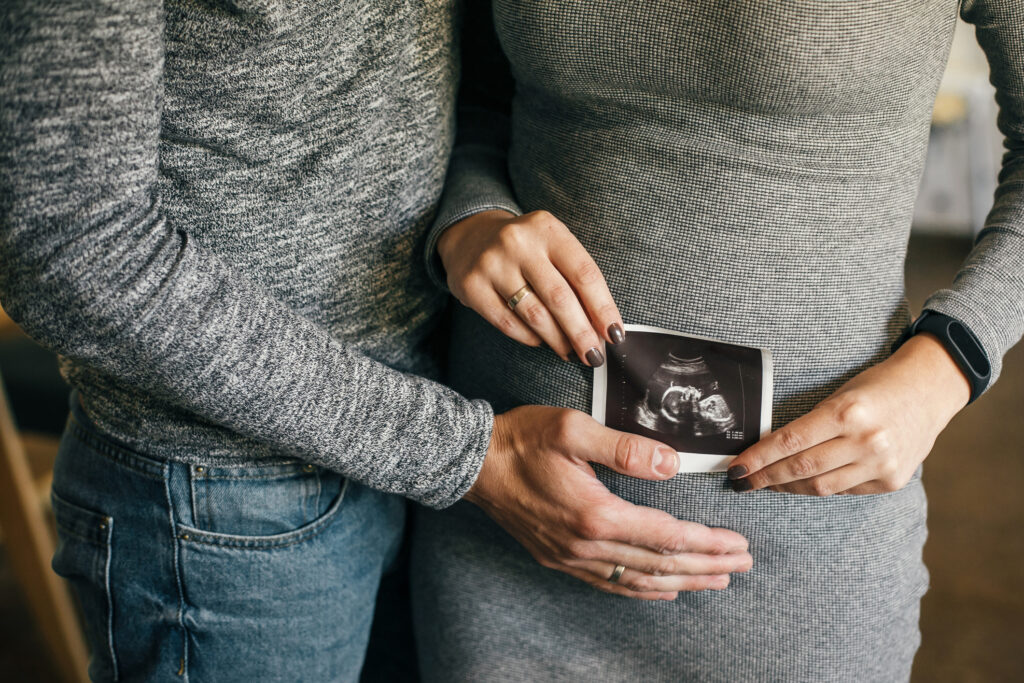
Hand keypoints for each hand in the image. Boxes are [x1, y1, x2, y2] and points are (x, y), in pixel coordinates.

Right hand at [437, 209, 623, 365]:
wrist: (471, 237)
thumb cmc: (526, 249)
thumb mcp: (552, 246)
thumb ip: (574, 278)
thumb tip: (601, 327)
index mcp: (547, 229)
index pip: (584, 273)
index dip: (603, 308)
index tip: (615, 334)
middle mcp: (518, 243)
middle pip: (560, 298)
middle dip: (582, 333)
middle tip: (594, 356)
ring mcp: (492, 264)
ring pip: (534, 315)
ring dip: (558, 340)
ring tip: (570, 353)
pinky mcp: (472, 286)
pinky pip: (508, 323)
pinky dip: (530, 338)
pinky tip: (541, 341)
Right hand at [467, 405, 752, 599]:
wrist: (475, 463)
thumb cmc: (523, 440)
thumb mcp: (574, 430)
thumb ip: (624, 448)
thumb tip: (671, 465)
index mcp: (596, 513)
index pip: (667, 537)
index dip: (708, 543)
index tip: (739, 544)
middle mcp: (587, 544)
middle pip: (660, 565)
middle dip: (707, 566)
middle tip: (742, 565)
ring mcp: (572, 557)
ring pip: (639, 581)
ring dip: (682, 582)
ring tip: (715, 580)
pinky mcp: (560, 558)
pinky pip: (611, 584)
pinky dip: (643, 590)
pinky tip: (662, 589)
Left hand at [726, 333, 970, 495]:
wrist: (931, 390)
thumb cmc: (877, 386)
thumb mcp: (840, 395)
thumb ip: (810, 424)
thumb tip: (770, 451)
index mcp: (847, 412)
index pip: (789, 442)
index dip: (758, 458)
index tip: (736, 468)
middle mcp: (866, 440)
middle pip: (801, 468)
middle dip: (765, 478)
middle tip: (742, 482)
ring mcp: (881, 464)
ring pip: (820, 487)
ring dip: (788, 488)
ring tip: (768, 484)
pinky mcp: (891, 481)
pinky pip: (844, 491)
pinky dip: (821, 487)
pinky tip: (806, 482)